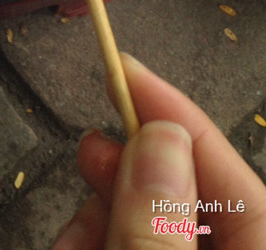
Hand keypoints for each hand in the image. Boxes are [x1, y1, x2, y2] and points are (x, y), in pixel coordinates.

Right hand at [53, 54, 265, 248]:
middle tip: (91, 149)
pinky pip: (132, 244)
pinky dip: (97, 239)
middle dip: (128, 170)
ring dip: (100, 214)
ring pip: (148, 222)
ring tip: (70, 237)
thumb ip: (158, 224)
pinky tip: (74, 247)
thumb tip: (161, 141)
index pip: (232, 176)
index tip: (124, 70)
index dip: (177, 118)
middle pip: (185, 195)